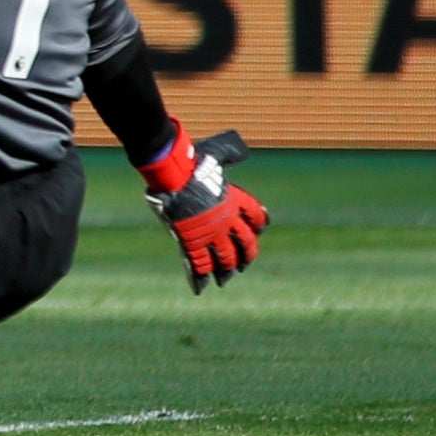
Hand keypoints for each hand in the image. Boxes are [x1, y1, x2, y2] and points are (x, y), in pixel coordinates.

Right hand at [144, 126, 268, 293]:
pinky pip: (198, 263)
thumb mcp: (215, 157)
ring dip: (226, 269)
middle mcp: (227, 221)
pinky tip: (201, 288)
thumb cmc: (192, 163)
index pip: (256, 215)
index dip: (259, 222)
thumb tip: (240, 147)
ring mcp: (210, 233)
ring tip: (226, 278)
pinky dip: (199, 277)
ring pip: (224, 258)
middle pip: (245, 243)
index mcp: (234, 201)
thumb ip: (228, 154)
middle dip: (246, 255)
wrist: (175, 174)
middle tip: (244, 263)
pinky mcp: (192, 241)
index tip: (260, 228)